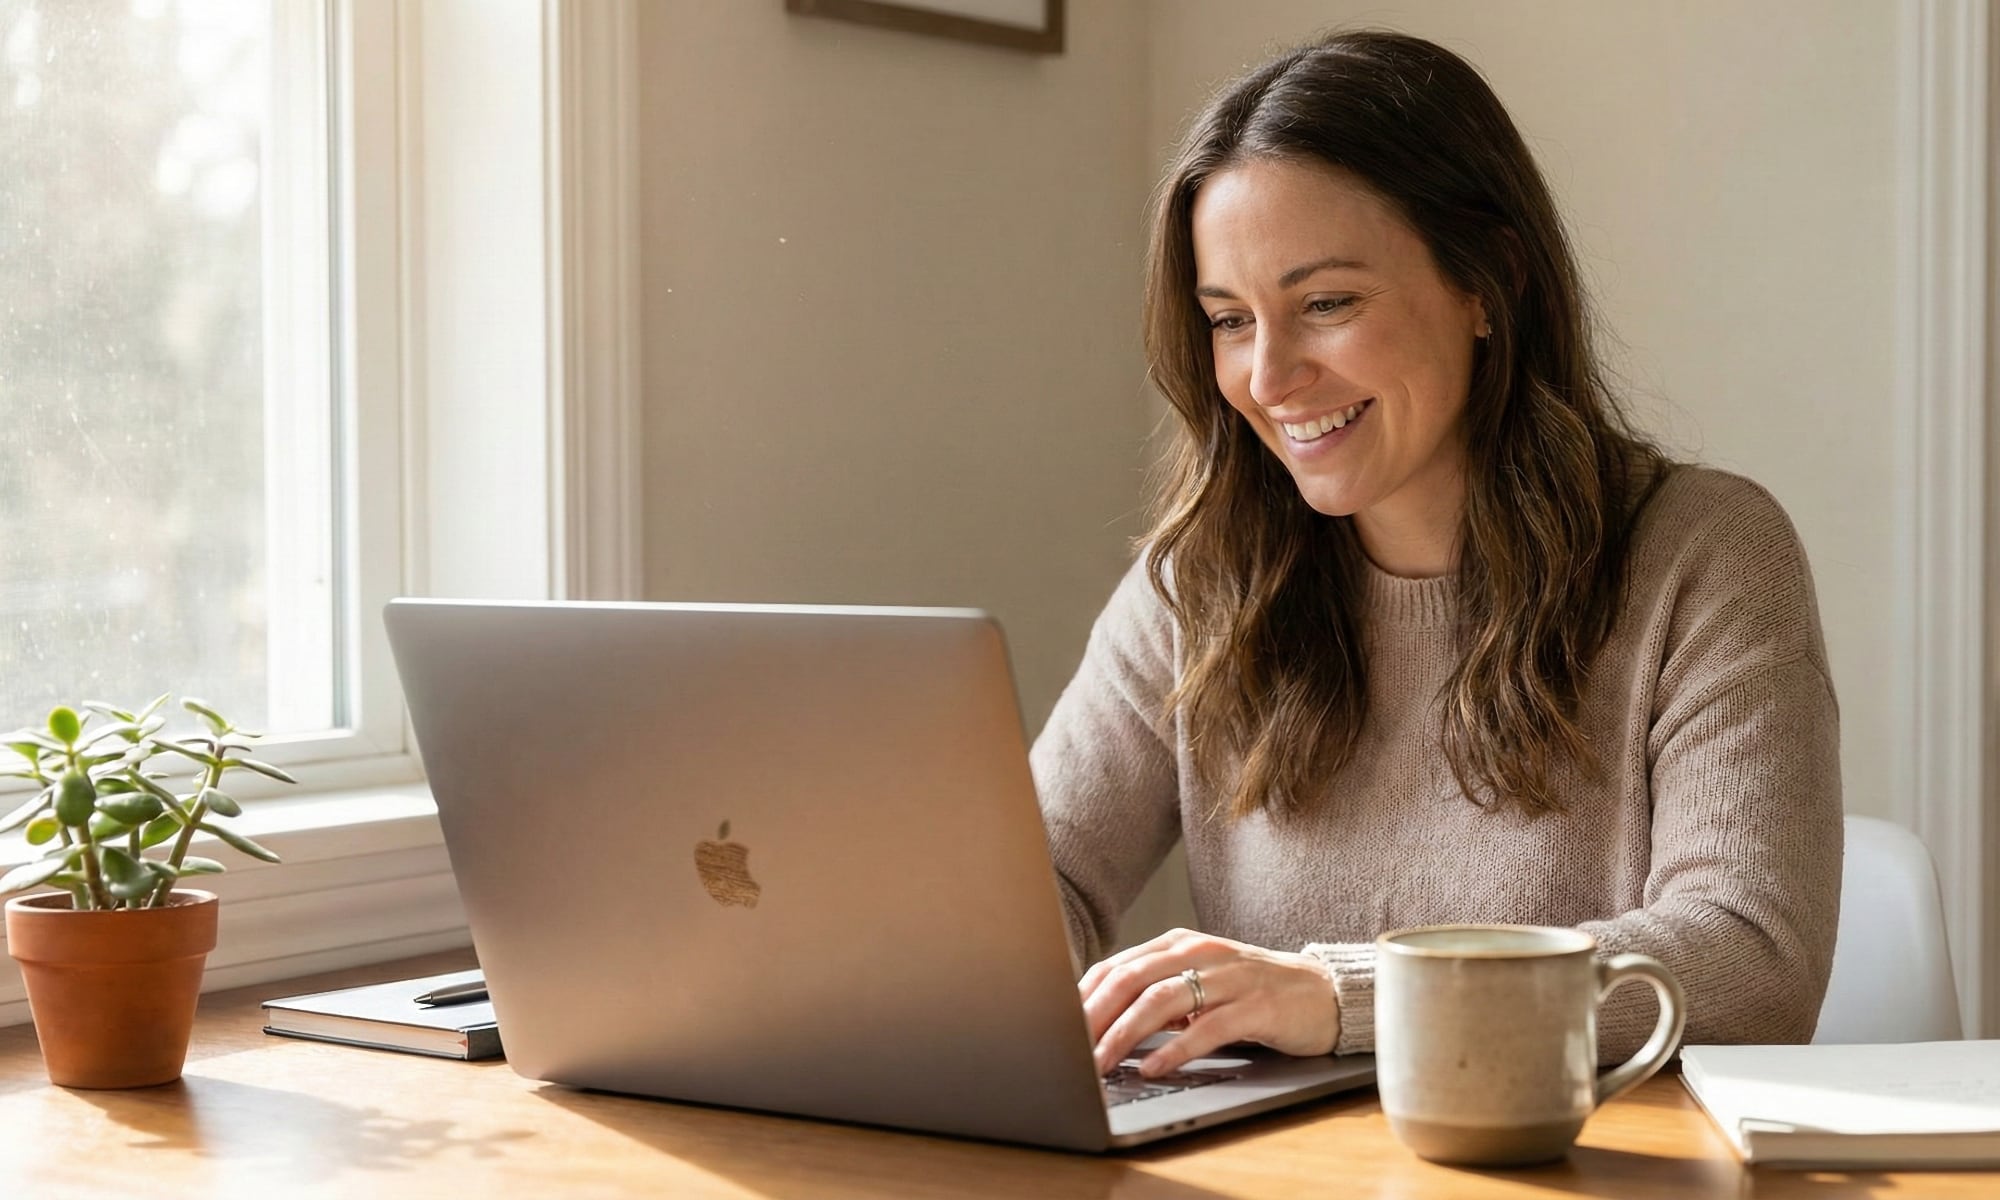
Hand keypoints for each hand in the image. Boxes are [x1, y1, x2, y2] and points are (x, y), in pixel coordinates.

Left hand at [1079, 927, 1340, 1077]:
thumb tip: (1102, 1025)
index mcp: (1179, 945)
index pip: (1117, 965)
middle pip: (1131, 979)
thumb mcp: (1200, 986)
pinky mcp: (1256, 1005)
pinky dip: (1175, 1048)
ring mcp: (1229, 977)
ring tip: (1101, 1062)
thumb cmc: (1253, 993)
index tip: (1057, 1026)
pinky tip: (1153, 1066)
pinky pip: (1208, 1027)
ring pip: (1162, 1000)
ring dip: (1125, 1033)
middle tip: (1068, 1048)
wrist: (1323, 994)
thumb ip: (1158, 995)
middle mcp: (1200, 952)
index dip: (1083, 996)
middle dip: (1094, 1016)